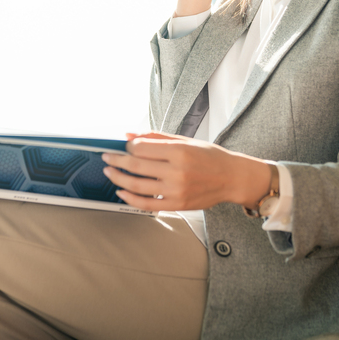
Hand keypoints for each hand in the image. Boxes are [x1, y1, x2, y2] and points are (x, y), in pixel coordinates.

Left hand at [101, 132, 269, 212]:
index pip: (142, 148)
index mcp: (179, 151)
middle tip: (107, 157)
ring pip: (137, 186)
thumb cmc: (209, 157)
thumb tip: (129, 135)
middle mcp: (177, 171)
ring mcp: (176, 190)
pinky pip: (146, 204)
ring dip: (118, 178)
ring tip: (110, 172)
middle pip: (136, 165)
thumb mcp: (185, 141)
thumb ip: (156, 138)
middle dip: (116, 160)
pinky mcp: (177, 204)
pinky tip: (122, 191)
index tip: (124, 146)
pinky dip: (130, 198)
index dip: (128, 146)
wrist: (231, 178)